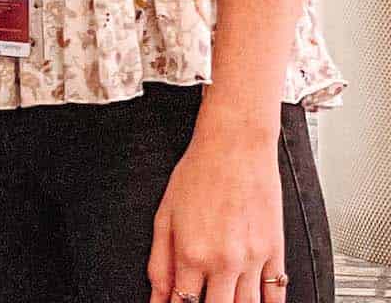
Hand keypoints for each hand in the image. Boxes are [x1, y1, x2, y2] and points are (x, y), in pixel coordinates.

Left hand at [149, 124, 285, 302]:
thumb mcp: (164, 216)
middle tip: (199, 301)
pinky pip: (276, 292)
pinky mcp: (275, 251)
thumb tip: (156, 293)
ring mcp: (253, 259)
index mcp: (192, 253)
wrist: (235, 147)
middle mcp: (224, 261)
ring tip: (222, 299)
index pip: (182, 302)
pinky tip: (257, 302)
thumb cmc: (198, 174)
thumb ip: (160, 261)